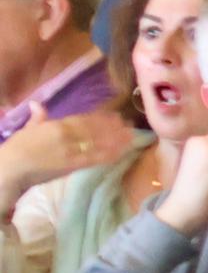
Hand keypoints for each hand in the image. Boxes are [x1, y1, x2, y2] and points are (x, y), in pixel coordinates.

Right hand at [0, 106, 127, 209]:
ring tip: (131, 136)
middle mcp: (67, 135)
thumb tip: (36, 104)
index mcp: (56, 125)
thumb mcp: (27, 130)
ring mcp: (71, 150)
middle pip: (95, 129)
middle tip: (129, 124)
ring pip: (98, 142)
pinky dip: (109, 154)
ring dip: (116, 139)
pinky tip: (122, 152)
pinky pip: (95, 158)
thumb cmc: (16, 149)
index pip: (83, 119)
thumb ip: (37, 118)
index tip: (114, 115)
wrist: (11, 168)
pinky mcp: (73, 165)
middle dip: (113, 126)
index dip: (100, 117)